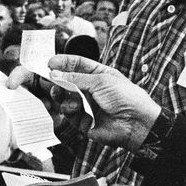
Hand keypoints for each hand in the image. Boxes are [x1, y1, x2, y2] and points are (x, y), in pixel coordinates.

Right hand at [39, 55, 160, 150]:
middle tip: (49, 81)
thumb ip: (75, 78)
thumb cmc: (126, 97)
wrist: (135, 123)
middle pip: (67, 83)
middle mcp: (92, 90)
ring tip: (66, 98)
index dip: (64, 63)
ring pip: (65, 99)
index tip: (50, 63)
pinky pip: (70, 115)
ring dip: (64, 97)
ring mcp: (88, 105)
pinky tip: (78, 110)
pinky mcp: (84, 121)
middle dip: (58, 82)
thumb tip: (55, 74)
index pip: (78, 65)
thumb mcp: (100, 81)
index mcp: (99, 75)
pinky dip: (72, 112)